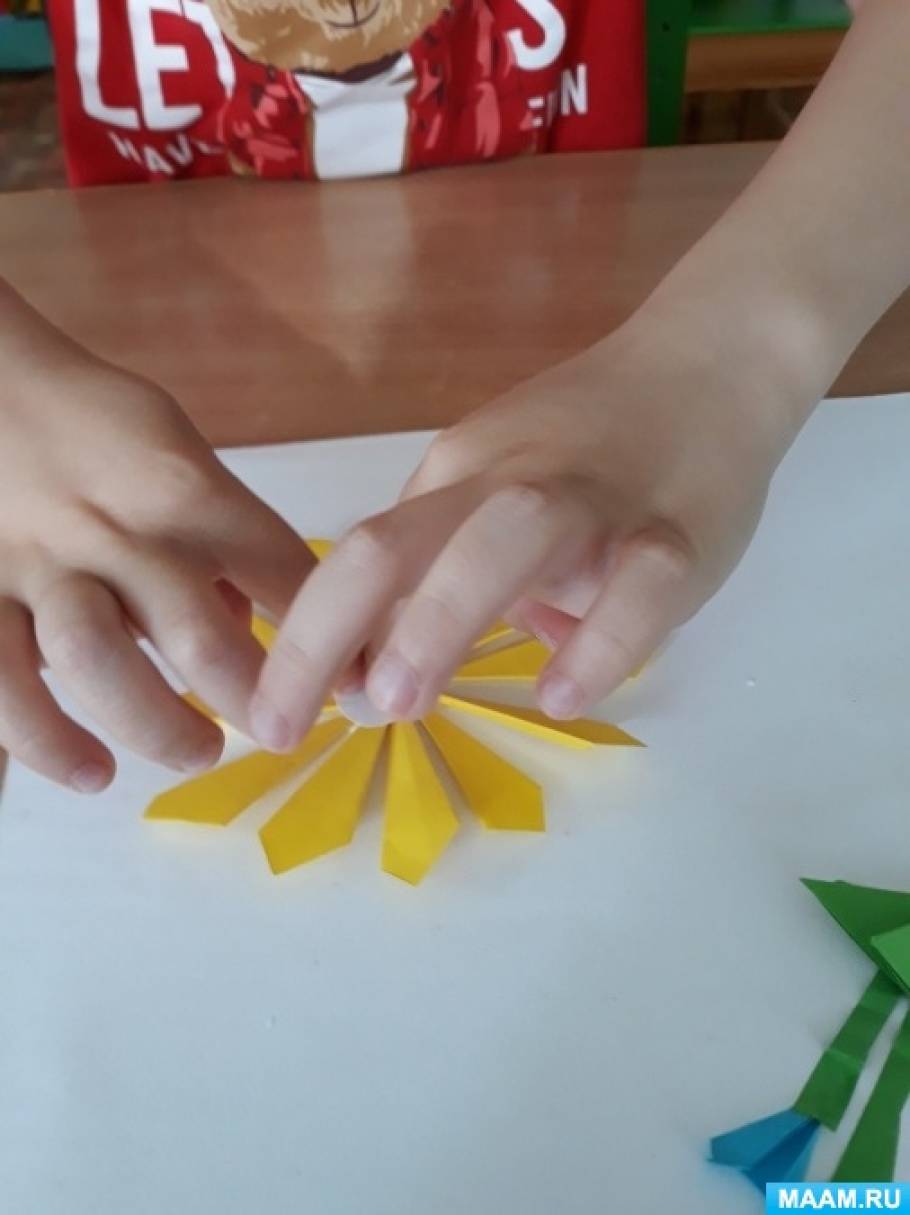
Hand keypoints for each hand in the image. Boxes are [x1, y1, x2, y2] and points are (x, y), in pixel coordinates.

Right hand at [0, 303, 313, 790]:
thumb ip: (218, 536)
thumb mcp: (177, 454)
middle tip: (273, 730)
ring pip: (98, 660)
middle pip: (197, 633)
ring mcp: (40, 566)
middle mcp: (118, 532)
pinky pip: (4, 682)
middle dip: (247, 699)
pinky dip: (48, 740)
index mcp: (187, 492)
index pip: (282, 574)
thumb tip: (254, 621)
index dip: (327, 643)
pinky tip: (92, 772)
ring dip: (156, 724)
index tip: (349, 687)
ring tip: (198, 752)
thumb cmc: (95, 425)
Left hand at [251, 302, 817, 750]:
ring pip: (508, 538)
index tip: (274, 715)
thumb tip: (368, 663)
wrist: (710, 366)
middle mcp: (508, 482)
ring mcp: (597, 501)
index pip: (361, 556)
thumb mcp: (491, 488)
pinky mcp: (681, 531)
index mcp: (457, 477)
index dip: (306, 636)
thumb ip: (440, 564)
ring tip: (399, 702)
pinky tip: (562, 695)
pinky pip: (639, 585)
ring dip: (440, 620)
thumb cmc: (588, 443)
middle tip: (292, 723)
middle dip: (329, 632)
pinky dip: (598, 641)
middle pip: (398, 543)